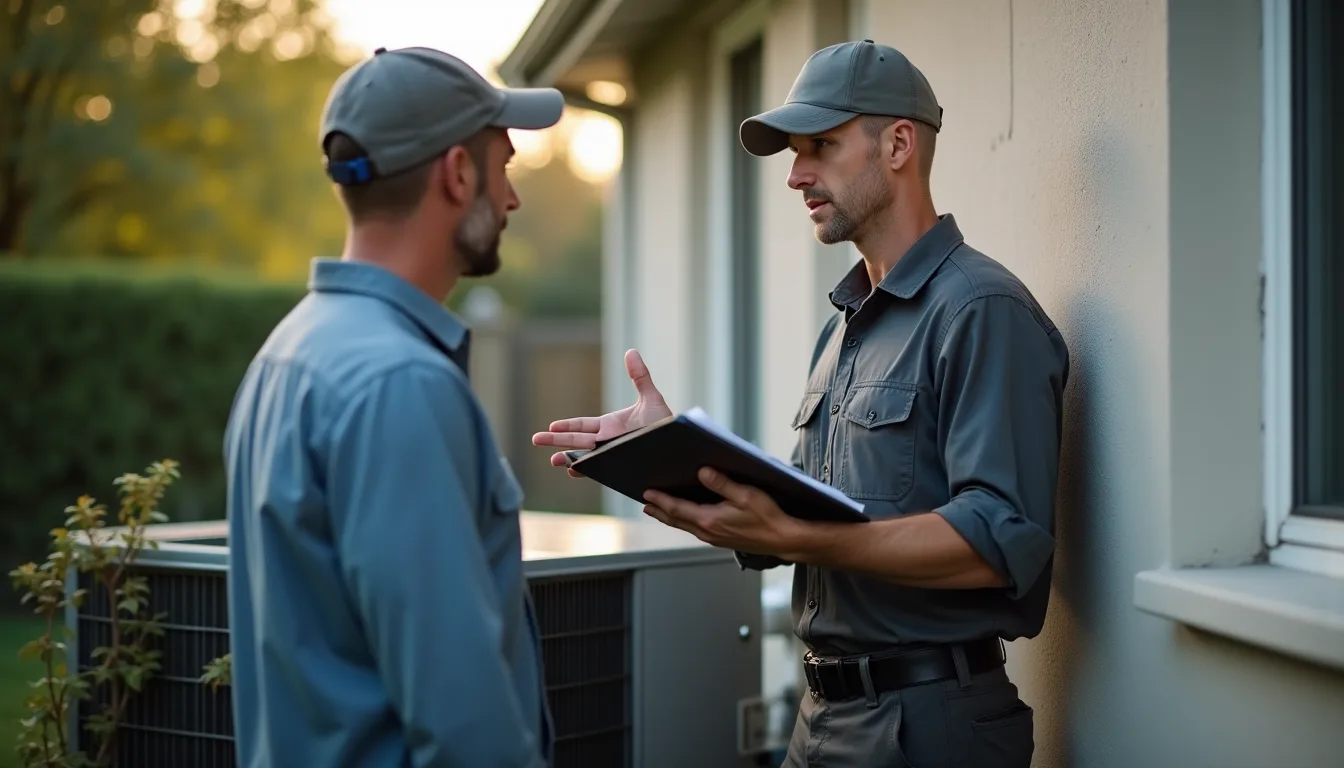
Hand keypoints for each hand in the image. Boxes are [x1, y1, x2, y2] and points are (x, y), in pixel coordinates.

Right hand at [532, 349, 671, 477]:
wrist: (679, 447)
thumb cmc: (666, 425)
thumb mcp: (651, 399)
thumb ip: (640, 376)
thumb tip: (631, 351)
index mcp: (610, 428)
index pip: (583, 427)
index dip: (567, 427)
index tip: (551, 425)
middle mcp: (607, 443)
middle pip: (577, 442)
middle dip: (557, 441)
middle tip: (535, 439)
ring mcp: (612, 457)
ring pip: (586, 459)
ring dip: (569, 459)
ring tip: (553, 461)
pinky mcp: (620, 467)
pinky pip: (601, 471)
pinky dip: (588, 471)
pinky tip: (576, 471)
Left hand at [642, 468, 806, 557]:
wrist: (783, 539)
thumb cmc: (768, 517)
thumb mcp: (746, 495)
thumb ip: (722, 483)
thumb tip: (702, 472)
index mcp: (710, 520)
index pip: (677, 509)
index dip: (660, 500)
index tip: (646, 493)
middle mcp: (708, 532)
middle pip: (676, 520)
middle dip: (660, 510)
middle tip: (646, 503)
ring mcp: (714, 538)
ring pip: (685, 526)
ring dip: (670, 517)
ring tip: (659, 510)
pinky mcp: (722, 540)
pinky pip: (696, 530)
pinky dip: (684, 522)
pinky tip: (686, 518)